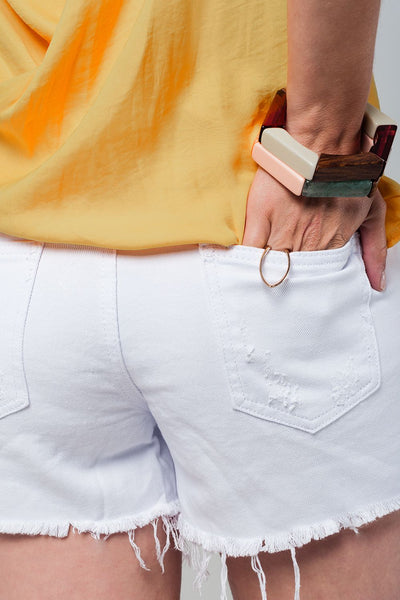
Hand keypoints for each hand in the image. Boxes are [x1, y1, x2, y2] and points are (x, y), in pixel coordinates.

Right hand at [242, 167, 386, 290]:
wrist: (323, 143)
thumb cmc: (345, 174)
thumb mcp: (373, 212)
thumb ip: (375, 251)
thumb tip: (378, 284)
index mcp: (330, 245)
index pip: (316, 279)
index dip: (308, 287)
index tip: (302, 295)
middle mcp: (307, 242)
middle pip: (292, 276)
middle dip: (285, 286)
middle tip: (279, 296)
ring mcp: (282, 231)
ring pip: (269, 267)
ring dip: (264, 276)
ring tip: (255, 289)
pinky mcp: (261, 216)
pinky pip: (250, 249)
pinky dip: (243, 261)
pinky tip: (239, 269)